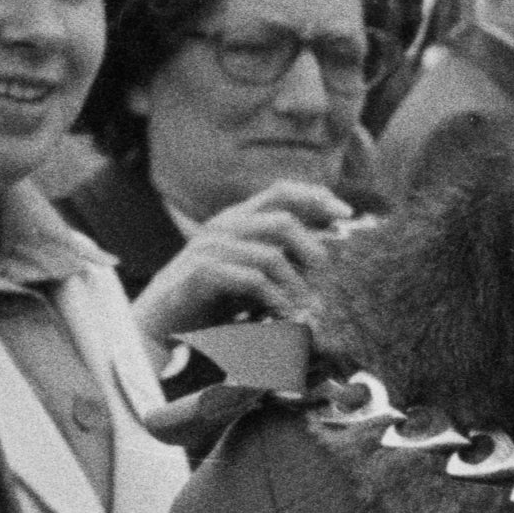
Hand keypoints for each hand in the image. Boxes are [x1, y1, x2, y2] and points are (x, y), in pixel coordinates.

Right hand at [128, 178, 359, 349]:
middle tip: (322, 277)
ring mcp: (209, 249)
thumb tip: (328, 248)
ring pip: (270, 254)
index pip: (281, 191)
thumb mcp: (256, 269)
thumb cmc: (217, 294)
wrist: (165, 320)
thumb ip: (285, 255)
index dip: (316, 196)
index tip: (347, 214)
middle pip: (283, 221)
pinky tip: (282, 312)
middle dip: (311, 249)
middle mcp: (224, 227)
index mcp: (239, 218)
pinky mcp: (199, 274)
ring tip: (306, 307)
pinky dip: (274, 298)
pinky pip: (250, 280)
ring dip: (296, 284)